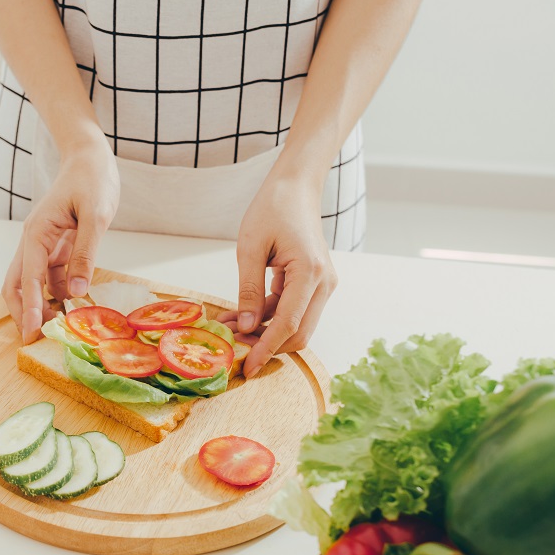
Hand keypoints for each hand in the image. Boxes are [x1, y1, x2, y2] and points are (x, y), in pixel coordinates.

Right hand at [2, 139, 119, 343]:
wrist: (89, 156)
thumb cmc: (92, 178)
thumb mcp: (95, 215)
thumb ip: (85, 253)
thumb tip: (76, 290)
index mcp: (36, 232)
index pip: (27, 277)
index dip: (28, 307)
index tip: (30, 332)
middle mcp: (33, 241)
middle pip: (15, 285)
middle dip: (22, 312)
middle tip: (34, 339)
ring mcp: (42, 245)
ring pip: (31, 284)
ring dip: (40, 306)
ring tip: (59, 328)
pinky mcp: (56, 248)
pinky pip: (50, 277)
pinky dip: (56, 295)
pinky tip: (71, 307)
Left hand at [218, 176, 337, 376]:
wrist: (296, 187)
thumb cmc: (273, 208)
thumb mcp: (250, 247)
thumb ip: (248, 289)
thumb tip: (247, 326)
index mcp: (310, 272)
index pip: (288, 324)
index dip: (266, 348)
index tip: (247, 367)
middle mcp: (324, 283)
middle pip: (299, 333)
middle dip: (266, 345)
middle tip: (234, 348)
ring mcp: (322, 284)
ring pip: (296, 325)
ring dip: (265, 332)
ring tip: (230, 328)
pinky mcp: (314, 284)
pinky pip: (292, 310)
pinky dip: (269, 318)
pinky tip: (242, 315)